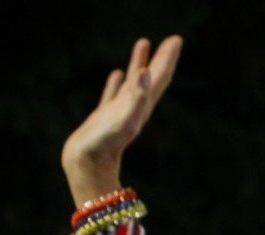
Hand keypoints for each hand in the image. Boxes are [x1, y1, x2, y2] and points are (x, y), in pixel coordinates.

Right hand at [61, 36, 182, 206]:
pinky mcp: (103, 118)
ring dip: (139, 63)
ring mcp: (119, 112)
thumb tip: (145, 71)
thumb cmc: (105, 144)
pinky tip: (116, 74)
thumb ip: (136, 96)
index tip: (177, 40)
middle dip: (161, 58)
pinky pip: (113, 94)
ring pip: (132, 82)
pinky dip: (116, 83)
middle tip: (173, 39)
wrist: (87, 166)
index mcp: (142, 105)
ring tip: (143, 43)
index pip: (159, 77)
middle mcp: (134, 107)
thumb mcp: (125, 118)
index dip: (167, 58)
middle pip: (151, 77)